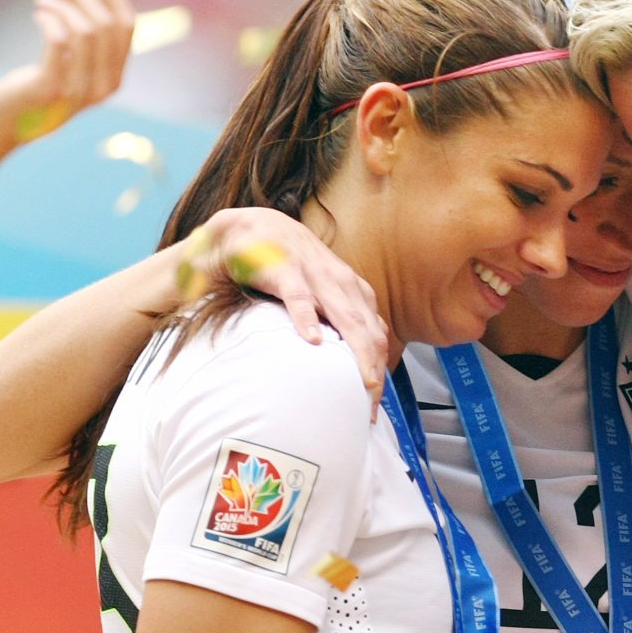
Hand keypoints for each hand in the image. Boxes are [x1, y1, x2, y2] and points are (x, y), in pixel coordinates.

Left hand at [0, 0, 134, 156]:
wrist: (12, 121)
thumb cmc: (41, 86)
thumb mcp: (75, 65)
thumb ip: (90, 40)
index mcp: (116, 78)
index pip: (127, 28)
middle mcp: (104, 86)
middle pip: (106, 26)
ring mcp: (80, 89)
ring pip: (84, 30)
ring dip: (62, 5)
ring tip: (44, 0)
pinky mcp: (52, 87)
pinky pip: (59, 40)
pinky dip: (50, 18)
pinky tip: (39, 13)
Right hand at [186, 208, 388, 414]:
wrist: (251, 227)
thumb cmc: (287, 266)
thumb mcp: (318, 295)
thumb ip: (334, 322)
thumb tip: (348, 363)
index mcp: (352, 290)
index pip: (376, 334)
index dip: (380, 369)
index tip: (375, 404)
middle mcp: (341, 282)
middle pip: (368, 331)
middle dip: (375, 369)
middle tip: (371, 405)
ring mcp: (314, 273)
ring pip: (344, 315)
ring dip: (356, 351)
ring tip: (362, 383)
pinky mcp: (283, 267)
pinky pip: (298, 295)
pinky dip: (307, 317)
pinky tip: (313, 340)